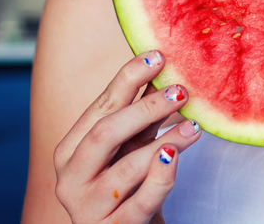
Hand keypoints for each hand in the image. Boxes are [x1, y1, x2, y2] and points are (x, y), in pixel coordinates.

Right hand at [53, 50, 201, 223]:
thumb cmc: (129, 186)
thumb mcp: (131, 146)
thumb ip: (141, 113)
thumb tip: (165, 65)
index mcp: (70, 151)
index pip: (100, 108)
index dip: (129, 78)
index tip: (158, 55)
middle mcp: (71, 179)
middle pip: (105, 133)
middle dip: (146, 107)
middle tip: (181, 90)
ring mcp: (89, 208)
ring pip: (127, 167)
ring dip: (165, 141)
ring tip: (194, 126)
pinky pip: (142, 201)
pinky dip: (161, 177)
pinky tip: (177, 157)